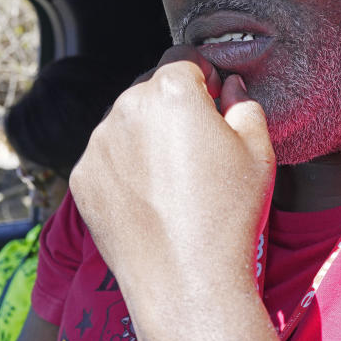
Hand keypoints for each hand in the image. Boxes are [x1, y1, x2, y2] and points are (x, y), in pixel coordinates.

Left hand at [69, 47, 276, 340]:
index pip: (182, 60)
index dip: (203, 77)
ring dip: (144, 135)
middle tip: (195, 147)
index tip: (212, 101)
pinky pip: (105, 156)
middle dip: (170, 106)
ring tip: (171, 180)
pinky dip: (122, 167)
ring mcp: (98, 142)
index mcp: (170, 92)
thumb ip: (244, 104)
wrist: (184, 281)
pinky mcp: (81, 175)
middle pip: (149, 89)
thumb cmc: (227, 215)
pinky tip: (148, 198)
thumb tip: (229, 88)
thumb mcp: (259, 151)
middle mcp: (125, 107)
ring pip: (124, 122)